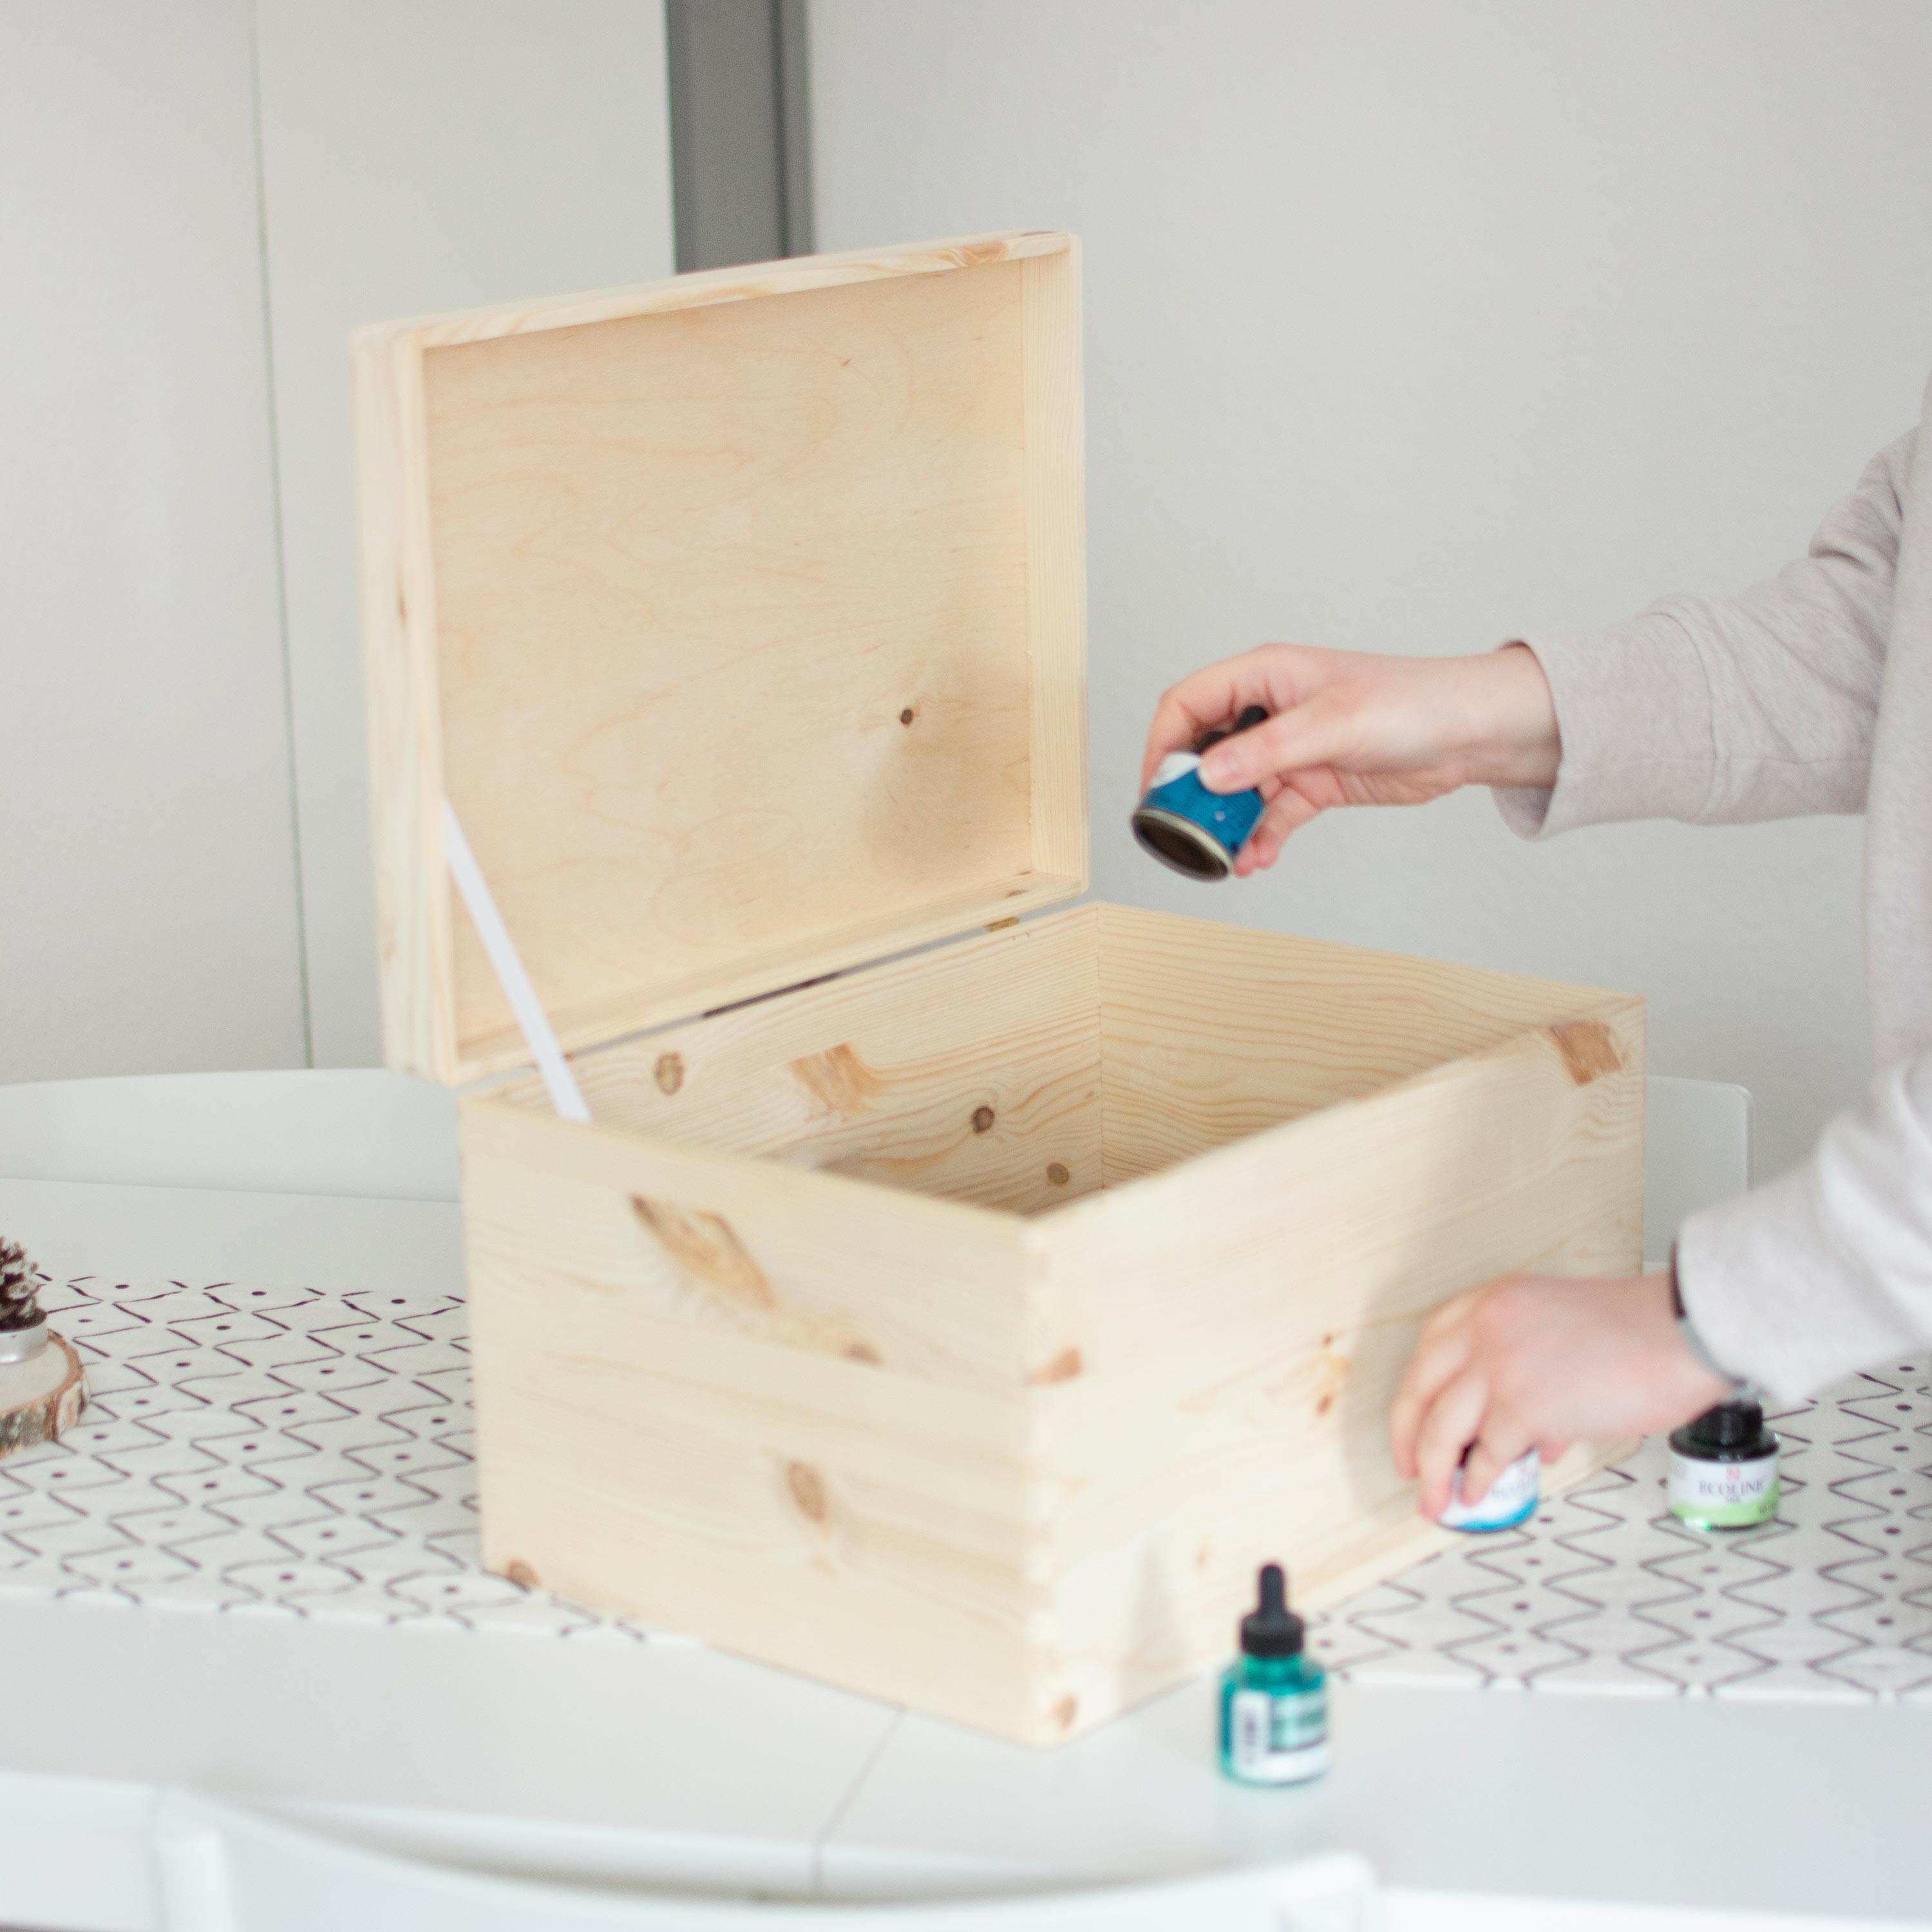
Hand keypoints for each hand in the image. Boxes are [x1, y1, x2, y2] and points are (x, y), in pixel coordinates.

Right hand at [1139, 643, 1560, 875]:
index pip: (1187, 704)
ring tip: (1222, 855)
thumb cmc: (1411, 702)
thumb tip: (1206, 776)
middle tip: (1183, 831)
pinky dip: (1259, 838)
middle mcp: (1268, 711)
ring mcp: (1288, 750)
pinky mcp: (1310, 783)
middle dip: (1190, 795)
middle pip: (1203, 752)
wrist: (1469, 733)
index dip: (1163, 746)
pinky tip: (1255, 859)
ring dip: (1225, 825)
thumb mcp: (1331, 723)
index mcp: (1264, 676)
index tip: (1155, 791)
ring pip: (1235, 792)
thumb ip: (1265, 751)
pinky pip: (1269, 816)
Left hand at [1389, 1271, 1732, 1519]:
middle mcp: (1484, 1329)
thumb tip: (1531, 1441)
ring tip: (1435, 1501)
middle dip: (1407, 1436)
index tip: (1412, 1417)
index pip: (1430, 1347)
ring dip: (1434, 1472)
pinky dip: (1478, 1481)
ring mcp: (1499, 1367)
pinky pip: (1487, 1455)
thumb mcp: (1564, 1332)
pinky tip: (1477, 1496)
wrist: (1679, 1332)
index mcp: (1492, 1303)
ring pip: (1441, 1429)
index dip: (1416, 1390)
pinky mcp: (1524, 1407)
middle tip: (1409, 1469)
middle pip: (1420, 1390)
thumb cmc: (1638, 1334)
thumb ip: (1534, 1376)